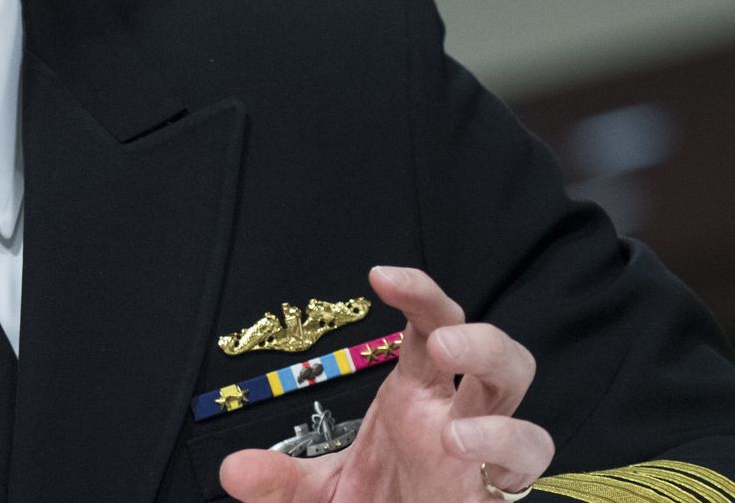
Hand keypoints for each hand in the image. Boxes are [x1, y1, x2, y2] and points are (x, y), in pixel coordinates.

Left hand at [218, 266, 554, 502]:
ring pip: (516, 394)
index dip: (417, 294)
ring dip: (495, 379)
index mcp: (413, 399)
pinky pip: (524, 462)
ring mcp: (480, 452)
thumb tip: (232, 470)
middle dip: (477, 338)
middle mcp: (452, 415)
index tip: (379, 276)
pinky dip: (506, 447)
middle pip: (492, 353)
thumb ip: (279, 481)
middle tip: (441, 344)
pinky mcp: (492, 491)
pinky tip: (463, 448)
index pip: (428, 326)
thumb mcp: (317, 494)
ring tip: (454, 400)